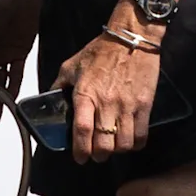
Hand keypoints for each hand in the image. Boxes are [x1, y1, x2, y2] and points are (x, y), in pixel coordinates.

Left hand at [55, 20, 161, 165]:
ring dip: (116, 151)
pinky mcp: (144, 105)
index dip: (80, 150)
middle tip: (96, 154)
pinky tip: (129, 141)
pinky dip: (135, 144)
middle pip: (104, 144)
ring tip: (112, 147)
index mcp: (85, 94)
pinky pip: (141, 135)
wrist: (131, 38)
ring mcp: (127, 106)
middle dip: (98, 156)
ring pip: (123, 144)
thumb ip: (59, 85)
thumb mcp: (71, 66)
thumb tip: (50, 102)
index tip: (79, 158)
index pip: (82, 130)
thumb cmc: (100, 51)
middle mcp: (106, 103)